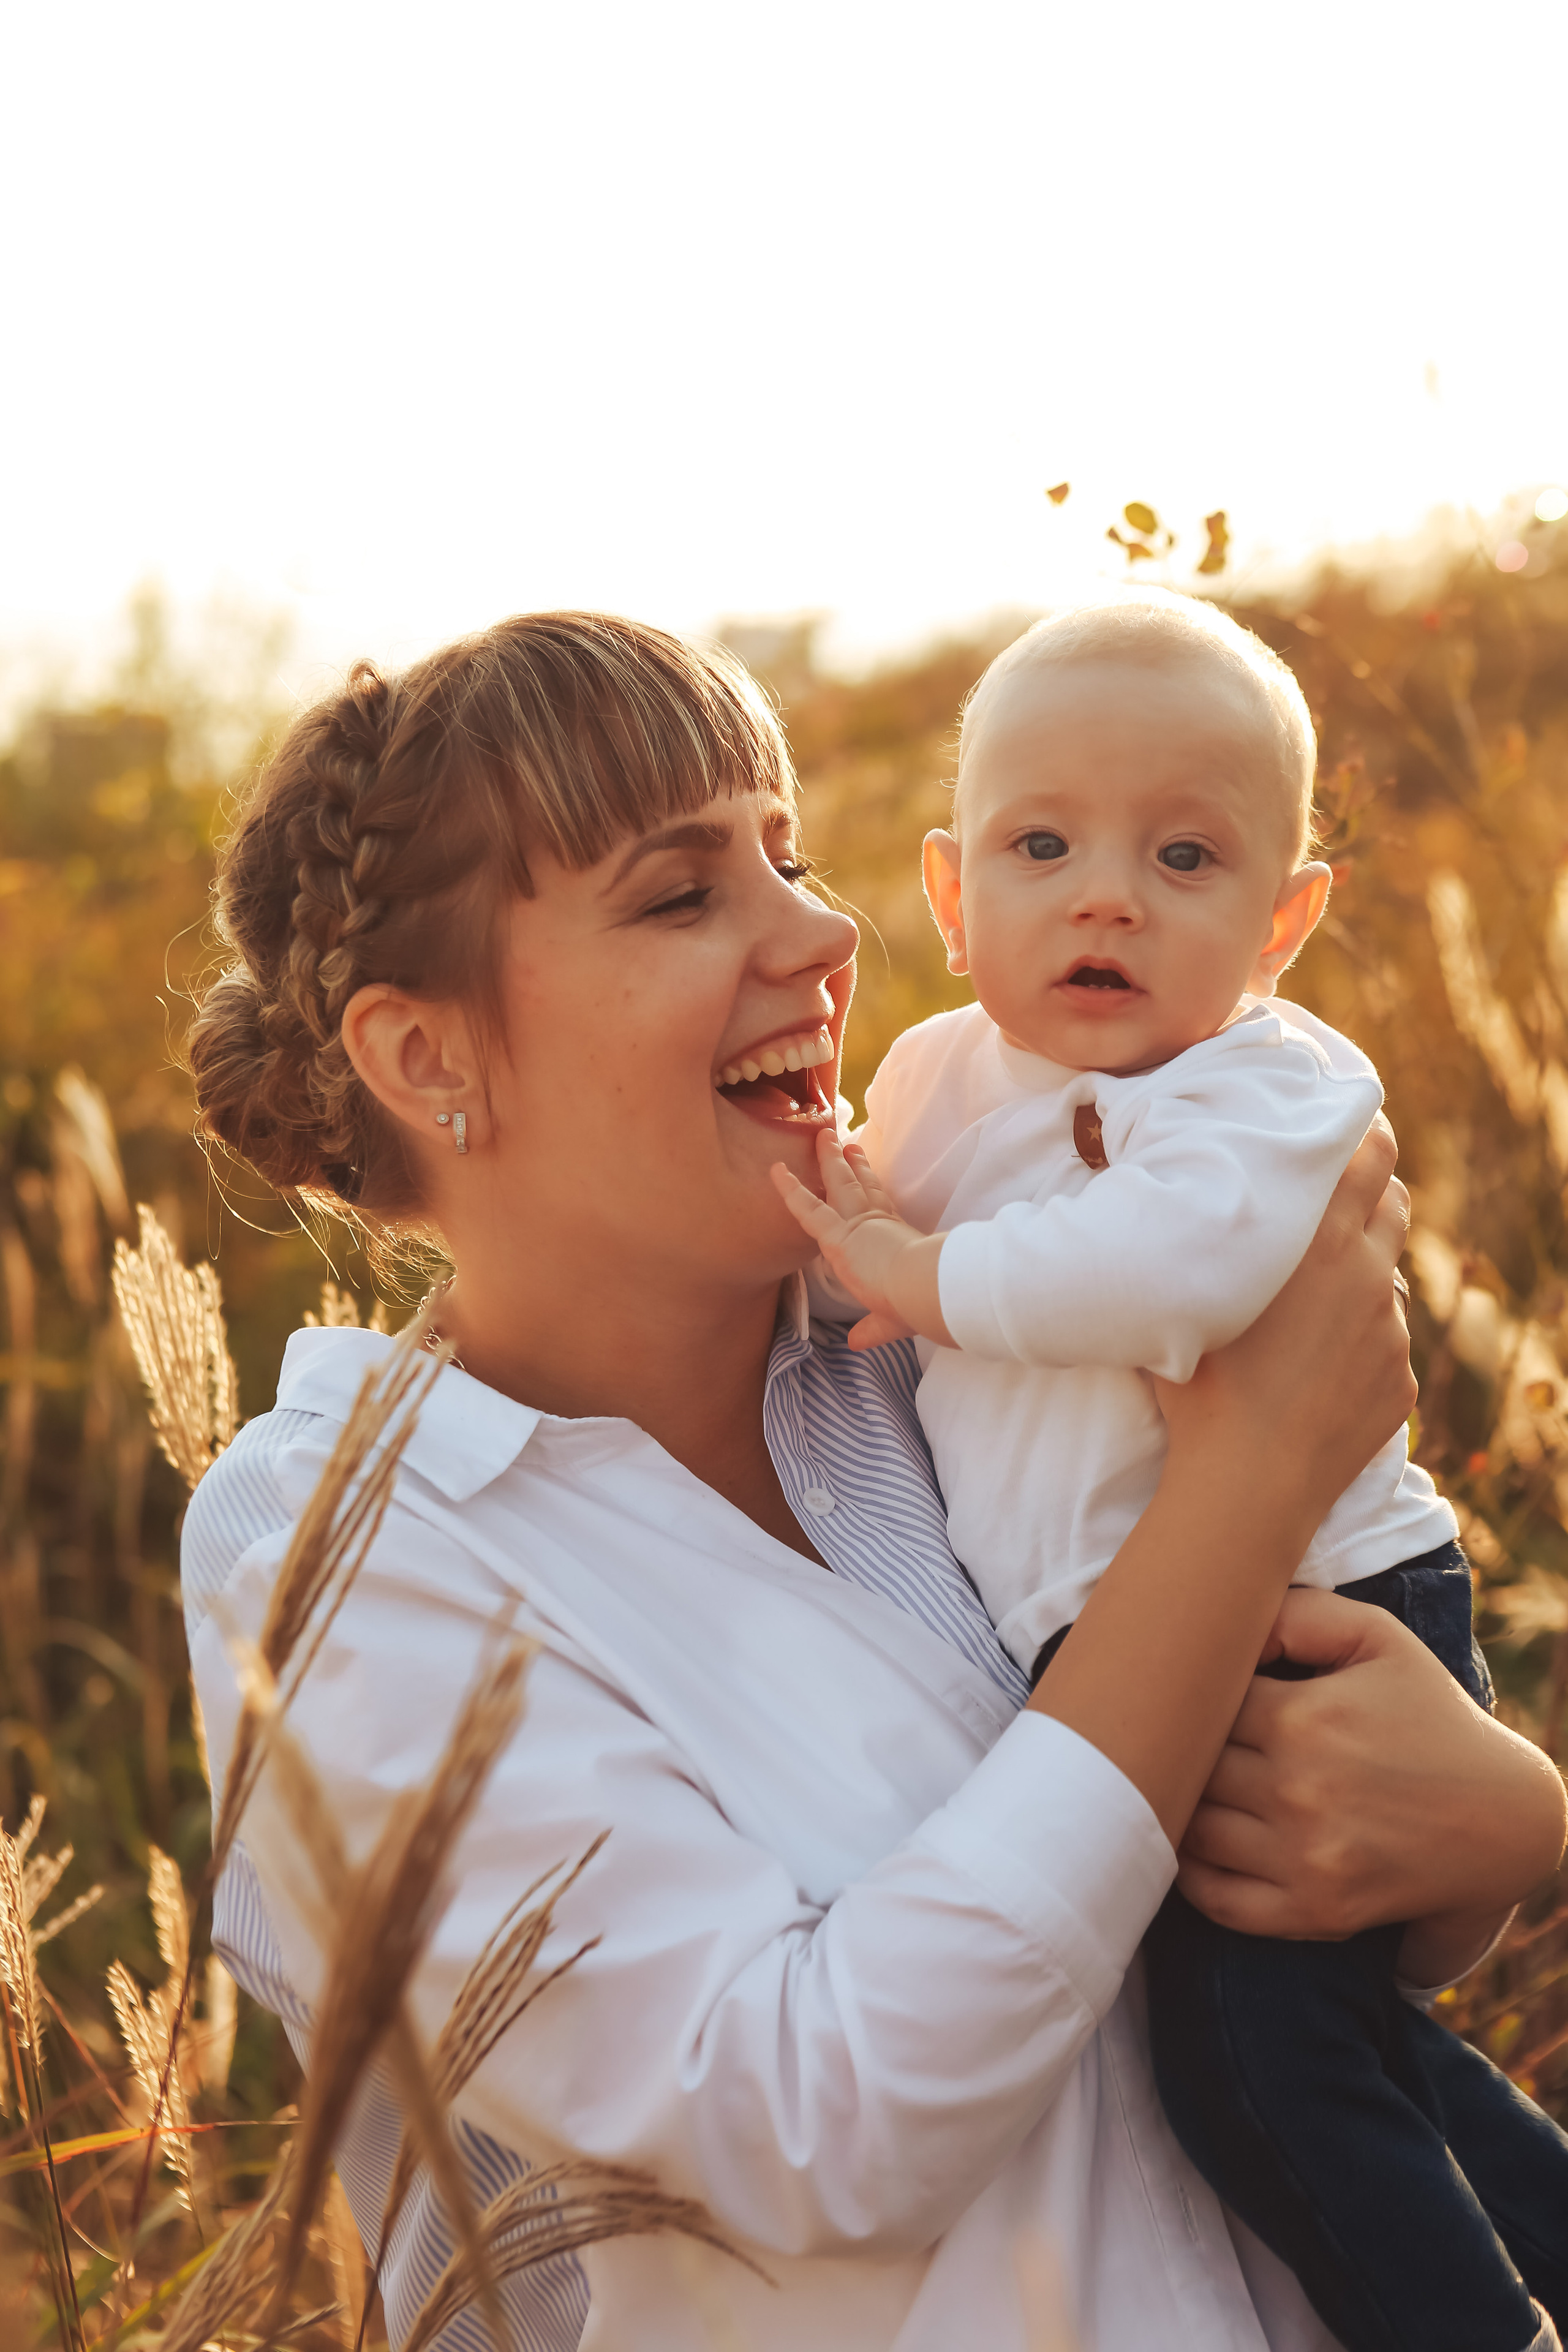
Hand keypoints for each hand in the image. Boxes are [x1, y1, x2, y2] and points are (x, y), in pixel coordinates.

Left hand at [770, 1132, 952, 1350]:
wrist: (926, 1291)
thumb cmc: (920, 1304)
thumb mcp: (894, 1321)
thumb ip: (873, 1329)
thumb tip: (857, 1344)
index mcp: (898, 1240)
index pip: (883, 1208)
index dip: (874, 1187)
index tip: (868, 1170)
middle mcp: (879, 1225)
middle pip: (864, 1187)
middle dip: (854, 1164)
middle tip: (847, 1143)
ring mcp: (859, 1225)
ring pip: (841, 1184)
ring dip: (829, 1160)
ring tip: (821, 1136)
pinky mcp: (840, 1234)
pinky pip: (808, 1208)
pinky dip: (790, 1189)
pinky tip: (776, 1171)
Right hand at [1154, 1116, 1416, 1537]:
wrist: (1250, 1479)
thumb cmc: (1202, 1383)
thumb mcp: (1192, 1291)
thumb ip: (1211, 1236)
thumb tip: (1180, 1201)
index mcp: (1320, 1238)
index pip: (1371, 1154)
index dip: (1365, 1134)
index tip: (1347, 1128)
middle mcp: (1368, 1273)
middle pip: (1394, 1202)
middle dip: (1369, 1194)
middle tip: (1330, 1202)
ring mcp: (1391, 1329)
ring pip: (1386, 1277)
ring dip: (1360, 1272)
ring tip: (1314, 1298)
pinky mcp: (1400, 1378)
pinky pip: (1385, 1343)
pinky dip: (1358, 1342)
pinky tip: (1315, 1367)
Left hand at [1177, 1588, 1566, 1970]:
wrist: (1500, 1817)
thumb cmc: (1430, 1715)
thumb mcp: (1379, 1639)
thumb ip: (1301, 1614)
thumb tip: (1232, 1626)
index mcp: (1304, 1718)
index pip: (1200, 1702)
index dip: (1192, 1696)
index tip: (1198, 1695)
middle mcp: (1299, 1790)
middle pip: (1191, 1766)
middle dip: (1181, 1750)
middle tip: (1178, 1741)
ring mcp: (1306, 1857)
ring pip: (1194, 1829)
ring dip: (1180, 1808)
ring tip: (1182, 1787)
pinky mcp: (1316, 1911)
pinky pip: (1220, 1901)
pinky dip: (1192, 1877)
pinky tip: (1197, 1847)